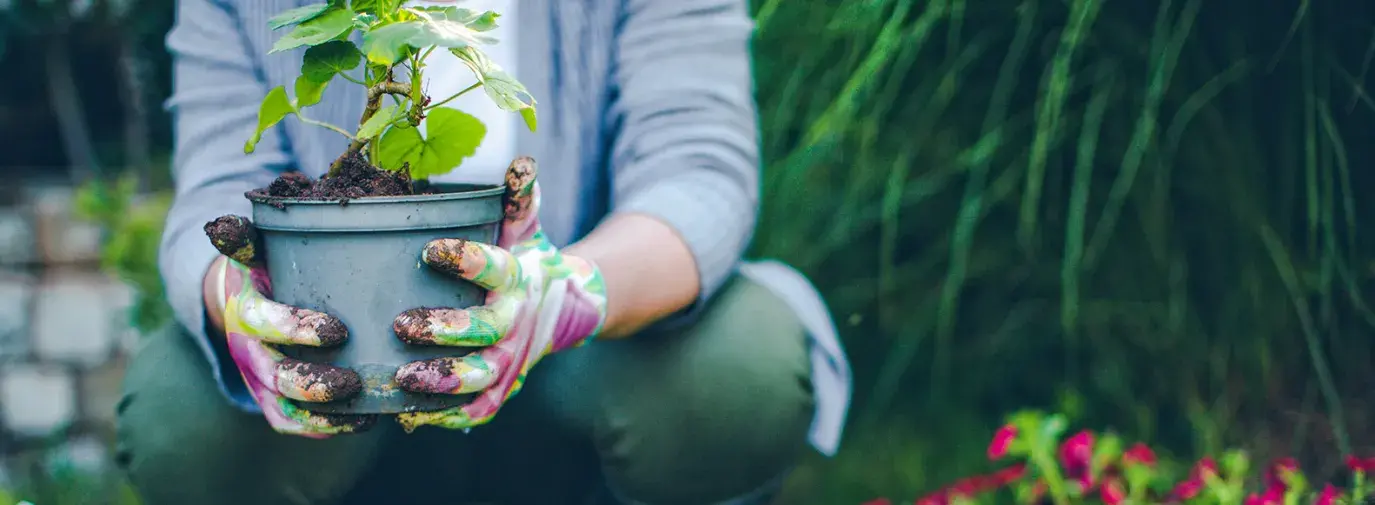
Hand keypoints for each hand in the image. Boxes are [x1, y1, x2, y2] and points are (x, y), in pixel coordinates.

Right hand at [203, 216, 375, 436]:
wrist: (241, 298)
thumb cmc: (265, 267)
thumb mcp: (255, 249)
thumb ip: (246, 238)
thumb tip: (223, 225)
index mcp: (245, 309)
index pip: (264, 324)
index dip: (297, 330)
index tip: (339, 331)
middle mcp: (248, 350)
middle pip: (275, 377)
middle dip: (313, 384)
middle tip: (354, 381)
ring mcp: (260, 379)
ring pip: (284, 408)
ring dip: (322, 414)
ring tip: (362, 406)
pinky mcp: (272, 399)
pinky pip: (292, 424)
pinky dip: (324, 429)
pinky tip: (364, 420)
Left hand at [390, 157, 607, 430]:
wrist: (561, 309)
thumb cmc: (524, 259)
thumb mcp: (523, 227)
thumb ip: (518, 197)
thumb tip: (522, 160)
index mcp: (517, 278)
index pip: (495, 268)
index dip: (466, 260)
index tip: (429, 249)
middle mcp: (515, 322)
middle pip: (485, 331)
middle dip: (446, 330)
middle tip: (402, 324)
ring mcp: (508, 360)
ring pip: (480, 378)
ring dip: (443, 380)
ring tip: (402, 377)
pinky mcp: (499, 390)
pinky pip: (475, 410)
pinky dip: (446, 416)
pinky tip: (408, 413)